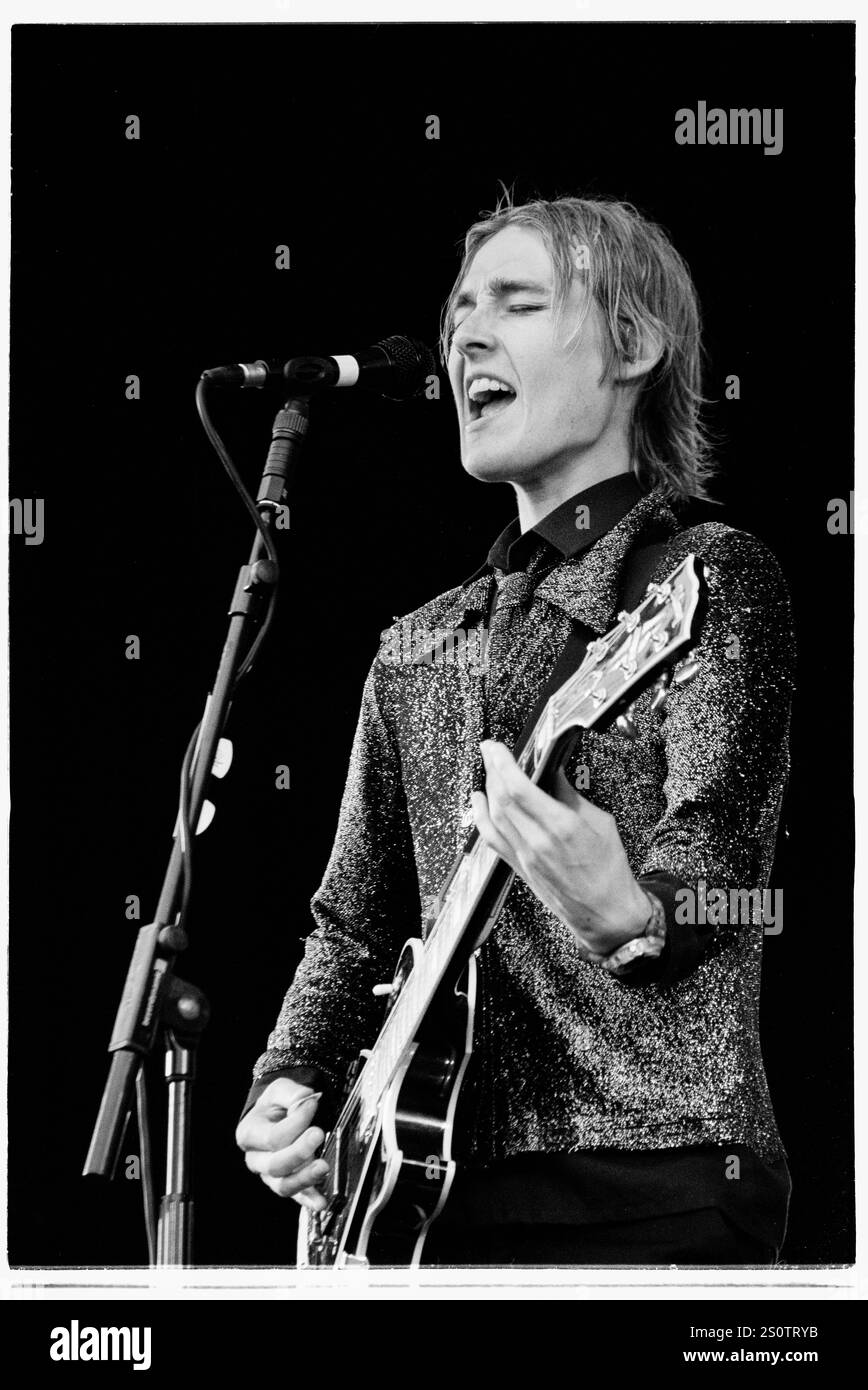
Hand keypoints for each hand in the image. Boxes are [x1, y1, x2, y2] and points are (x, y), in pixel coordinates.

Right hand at [235, 1077, 328, 1210]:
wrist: (275, 1116)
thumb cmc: (275, 1105)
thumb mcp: (279, 1090)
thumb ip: (291, 1093)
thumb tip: (305, 1100)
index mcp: (249, 1134)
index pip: (273, 1137)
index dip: (295, 1122)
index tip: (312, 1105)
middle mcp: (256, 1159)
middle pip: (275, 1165)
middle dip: (299, 1151)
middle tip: (318, 1134)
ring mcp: (270, 1175)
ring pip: (283, 1185)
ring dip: (305, 1178)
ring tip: (323, 1167)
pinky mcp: (286, 1183)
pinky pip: (296, 1196)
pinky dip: (309, 1200)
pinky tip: (321, 1202)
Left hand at [471, 740, 649, 956]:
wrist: (607, 913)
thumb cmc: (609, 872)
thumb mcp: (601, 823)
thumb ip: (572, 795)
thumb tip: (554, 772)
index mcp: (562, 827)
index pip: (520, 788)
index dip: (503, 764)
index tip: (498, 748)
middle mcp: (538, 842)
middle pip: (502, 799)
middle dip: (492, 769)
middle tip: (490, 749)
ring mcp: (525, 857)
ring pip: (493, 816)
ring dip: (487, 788)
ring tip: (487, 767)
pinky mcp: (519, 867)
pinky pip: (492, 838)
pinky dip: (480, 816)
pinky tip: (479, 801)